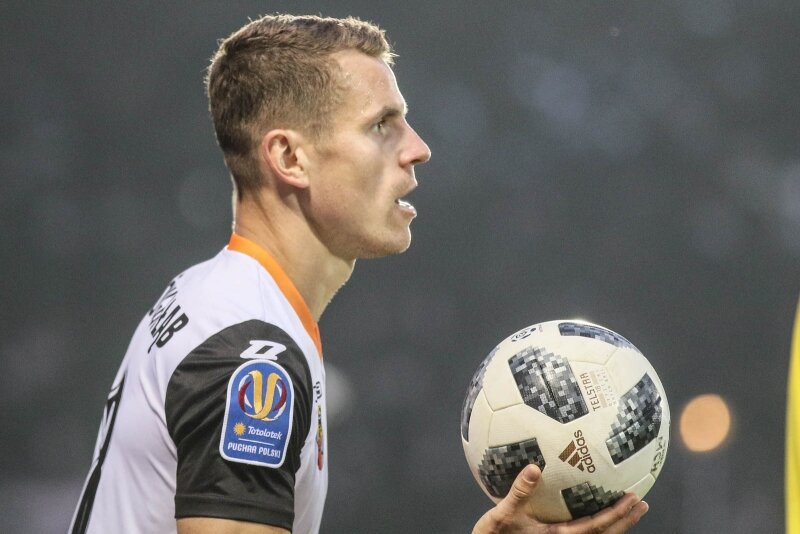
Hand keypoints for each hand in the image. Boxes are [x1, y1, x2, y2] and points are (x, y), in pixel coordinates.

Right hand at [472, 465, 647, 533]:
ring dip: (615, 524)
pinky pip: (583, 532)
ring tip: (627, 509)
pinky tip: (594, 510)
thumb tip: (534, 468)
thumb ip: (519, 492)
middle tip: (641, 503)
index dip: (617, 514)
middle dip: (625, 521)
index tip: (634, 499)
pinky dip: (597, 524)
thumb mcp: (502, 514)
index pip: (596, 526)